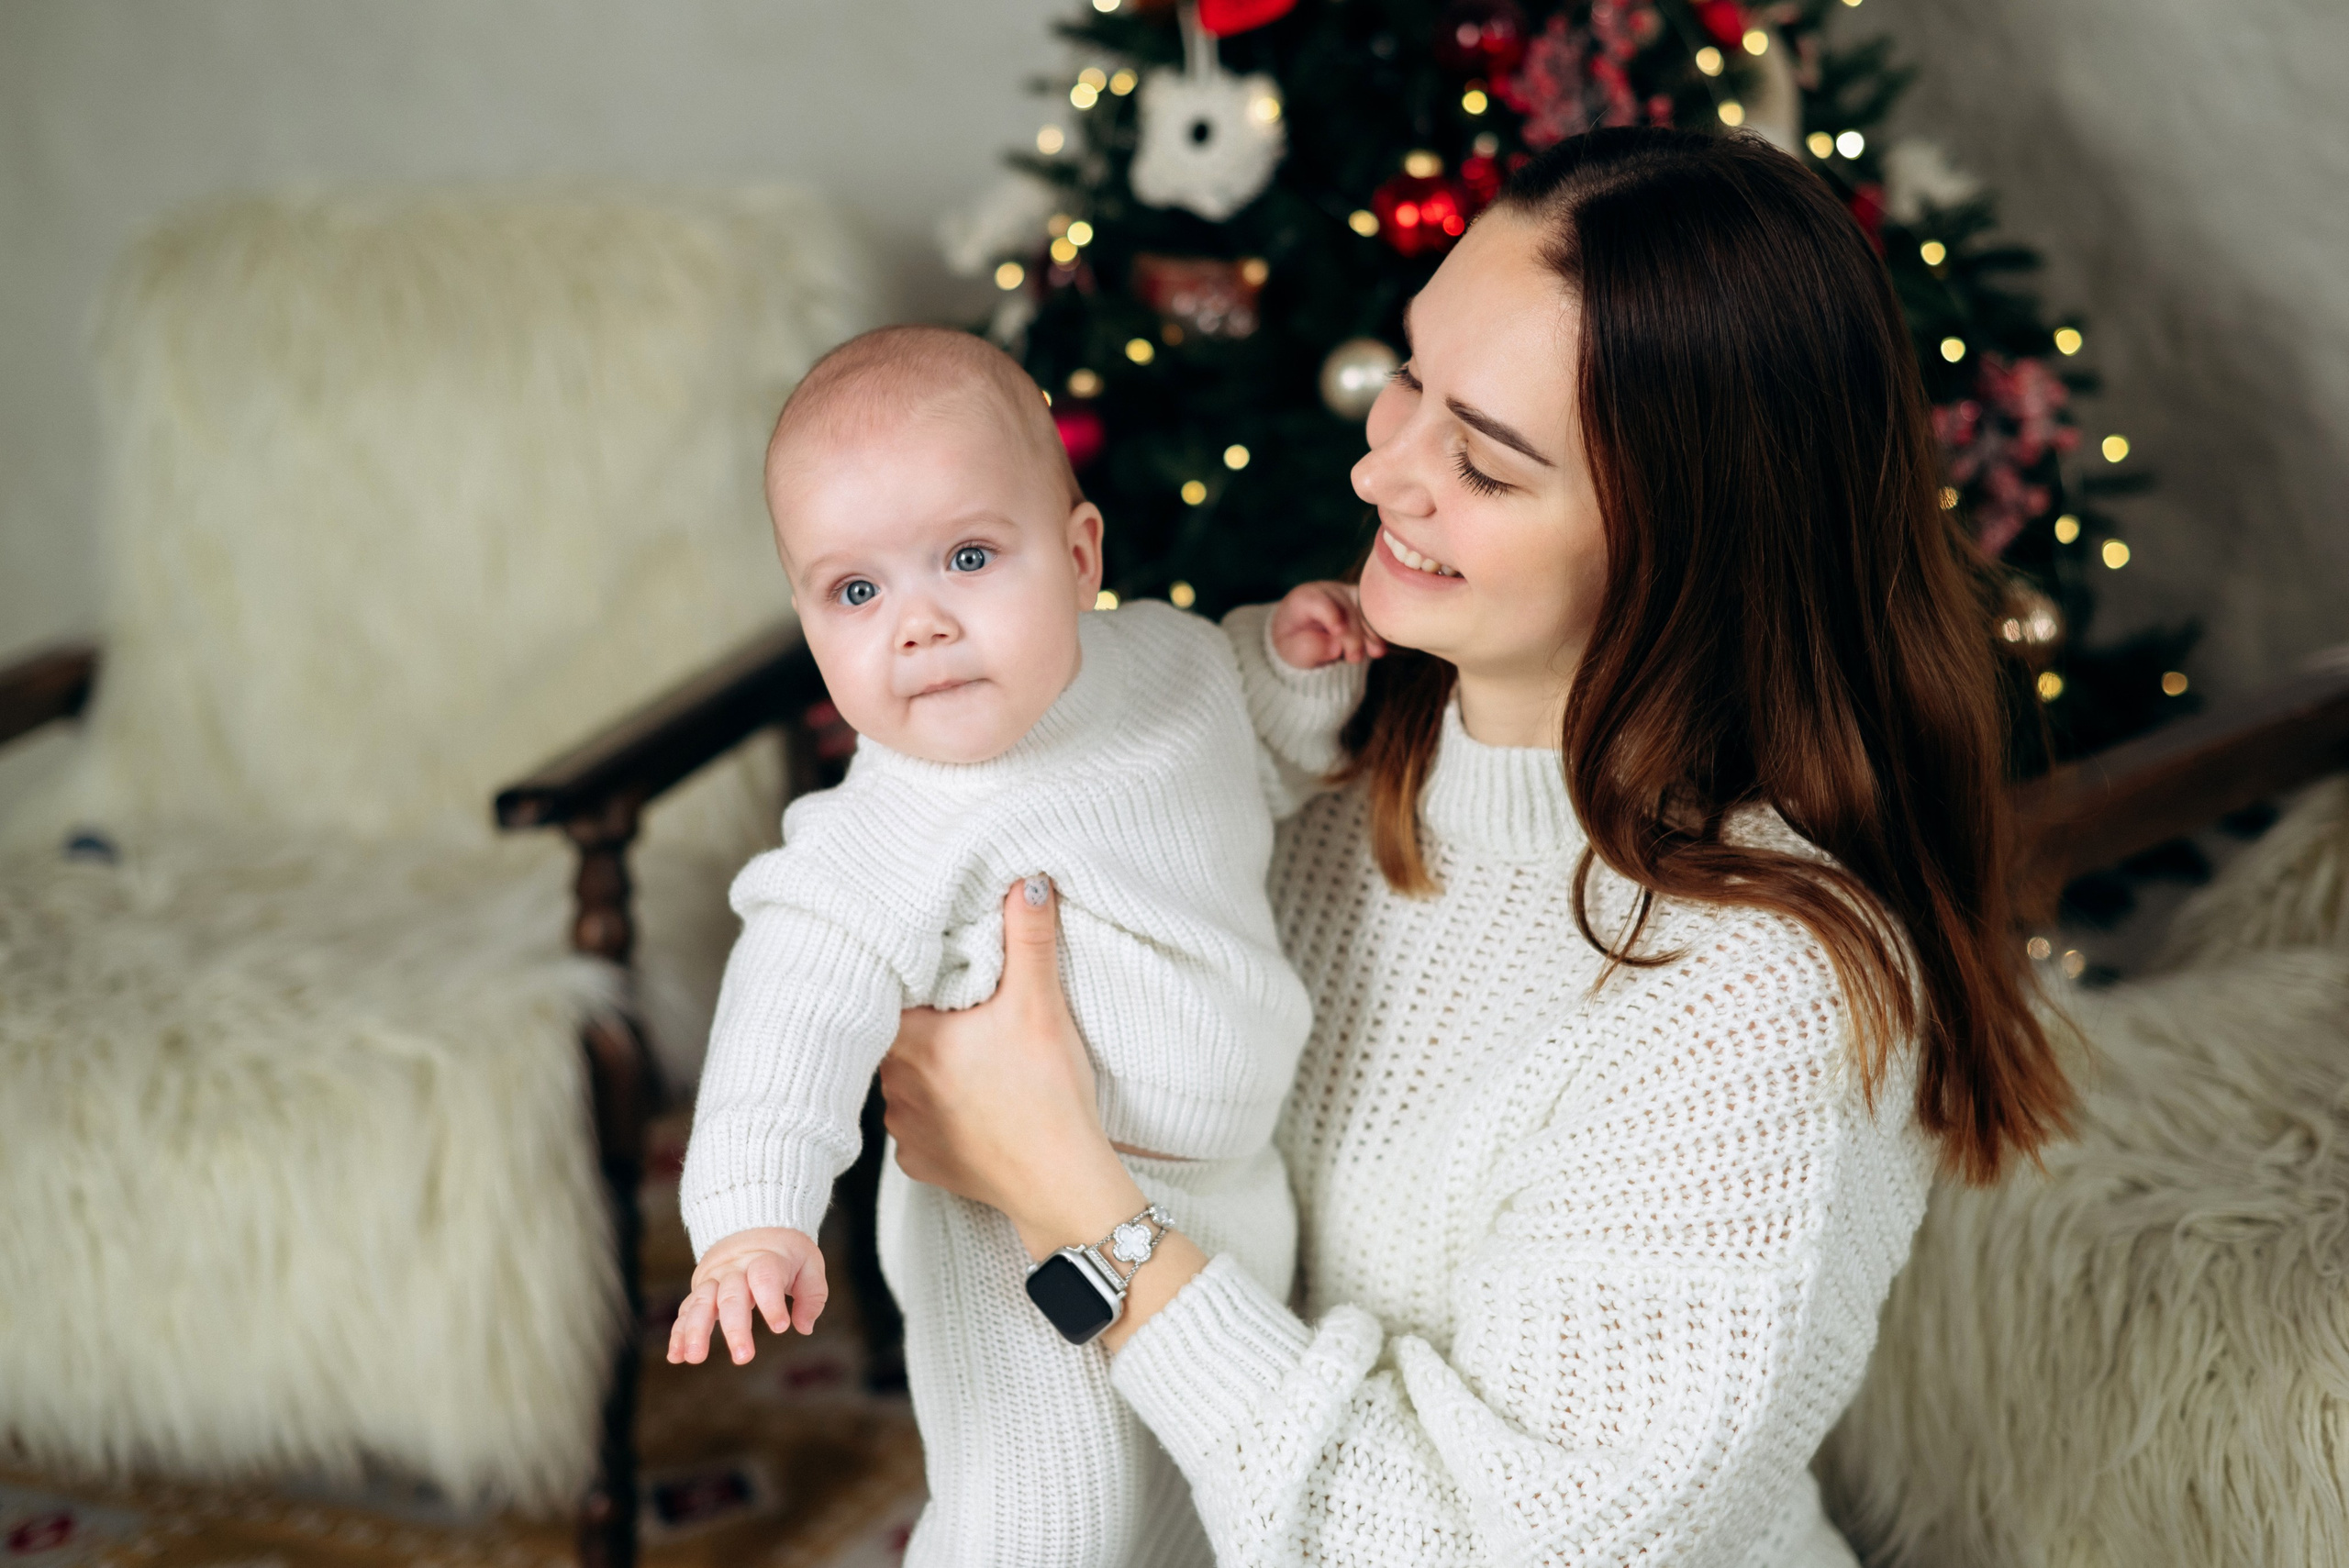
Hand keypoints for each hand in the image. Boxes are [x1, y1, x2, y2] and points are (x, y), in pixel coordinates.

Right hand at [666, 1226, 826, 1365]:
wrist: (753, 1225)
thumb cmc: (785, 1253)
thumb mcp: (809, 1264)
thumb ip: (812, 1296)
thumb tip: (804, 1327)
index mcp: (766, 1260)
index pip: (765, 1278)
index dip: (772, 1302)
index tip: (781, 1327)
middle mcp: (735, 1269)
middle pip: (731, 1296)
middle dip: (735, 1328)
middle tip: (743, 1358)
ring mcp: (714, 1279)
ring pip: (701, 1302)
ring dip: (696, 1330)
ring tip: (695, 1357)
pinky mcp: (701, 1289)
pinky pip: (687, 1310)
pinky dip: (679, 1333)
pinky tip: (676, 1356)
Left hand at [881, 877, 1136, 1253]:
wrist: (1060, 1181)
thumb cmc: (1048, 1093)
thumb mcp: (1041, 1004)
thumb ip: (1029, 937)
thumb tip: (1028, 882)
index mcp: (911, 1040)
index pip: (886, 995)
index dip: (905, 981)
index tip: (925, 970)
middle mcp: (893, 1086)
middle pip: (893, 1037)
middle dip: (921, 1023)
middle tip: (954, 1010)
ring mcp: (903, 1131)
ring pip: (901, 1082)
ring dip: (926, 1070)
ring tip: (966, 1058)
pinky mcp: (920, 1164)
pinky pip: (915, 1127)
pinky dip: (936, 1115)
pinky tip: (968, 1106)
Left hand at [1269, 580, 1386, 669]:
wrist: (1304, 636)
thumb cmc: (1295, 642)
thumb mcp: (1292, 651)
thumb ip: (1308, 649)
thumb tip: (1335, 647)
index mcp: (1303, 598)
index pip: (1319, 602)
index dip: (1331, 615)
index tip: (1338, 632)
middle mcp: (1327, 590)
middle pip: (1346, 607)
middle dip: (1353, 634)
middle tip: (1354, 658)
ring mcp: (1346, 594)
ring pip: (1365, 608)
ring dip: (1371, 632)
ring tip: (1373, 653)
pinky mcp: (1362, 602)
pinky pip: (1375, 611)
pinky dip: (1378, 630)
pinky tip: (1380, 647)